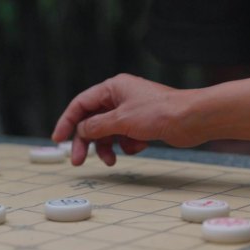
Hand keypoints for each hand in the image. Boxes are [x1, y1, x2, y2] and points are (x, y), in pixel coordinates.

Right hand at [52, 73, 201, 165]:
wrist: (192, 120)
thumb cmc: (159, 113)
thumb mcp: (120, 120)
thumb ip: (96, 126)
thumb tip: (81, 131)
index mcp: (112, 88)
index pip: (80, 104)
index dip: (67, 122)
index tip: (58, 139)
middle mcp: (120, 98)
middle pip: (92, 122)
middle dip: (86, 142)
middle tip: (77, 161)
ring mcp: (131, 111)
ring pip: (108, 133)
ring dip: (107, 148)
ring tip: (112, 161)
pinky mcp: (142, 124)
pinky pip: (124, 138)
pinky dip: (128, 145)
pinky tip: (139, 146)